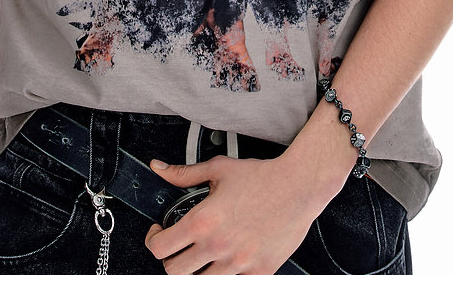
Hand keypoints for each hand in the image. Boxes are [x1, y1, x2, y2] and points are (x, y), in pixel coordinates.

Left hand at [144, 154, 329, 274]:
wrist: (298, 186)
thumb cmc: (262, 177)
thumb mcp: (219, 169)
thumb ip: (184, 173)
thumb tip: (160, 169)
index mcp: (204, 220)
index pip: (160, 248)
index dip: (153, 240)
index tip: (159, 234)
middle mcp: (218, 245)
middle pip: (174, 272)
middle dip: (171, 259)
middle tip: (179, 247)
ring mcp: (237, 264)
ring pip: (199, 284)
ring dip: (196, 271)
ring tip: (203, 255)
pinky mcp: (257, 273)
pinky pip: (232, 286)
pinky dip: (225, 276)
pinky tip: (227, 260)